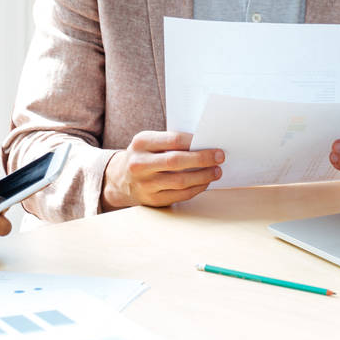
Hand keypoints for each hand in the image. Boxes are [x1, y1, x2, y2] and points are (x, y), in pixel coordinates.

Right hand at [101, 131, 223, 209]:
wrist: (119, 179)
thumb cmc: (143, 156)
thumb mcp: (149, 142)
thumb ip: (171, 142)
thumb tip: (204, 144)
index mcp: (141, 143)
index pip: (173, 140)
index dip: (195, 142)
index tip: (212, 143)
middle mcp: (140, 164)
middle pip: (177, 161)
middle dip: (203, 159)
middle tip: (220, 157)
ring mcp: (145, 184)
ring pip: (181, 181)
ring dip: (203, 176)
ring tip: (216, 171)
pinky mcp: (152, 199)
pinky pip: (180, 195)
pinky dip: (197, 189)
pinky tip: (205, 183)